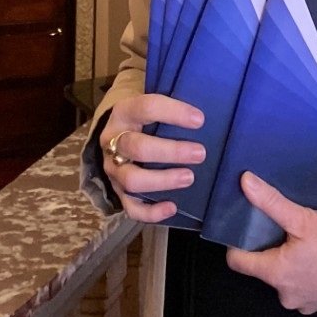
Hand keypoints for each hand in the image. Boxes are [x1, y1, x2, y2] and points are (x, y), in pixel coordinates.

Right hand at [98, 93, 204, 223]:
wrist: (115, 134)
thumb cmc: (143, 118)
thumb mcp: (150, 105)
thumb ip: (171, 108)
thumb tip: (203, 115)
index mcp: (124, 112)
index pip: (146, 108)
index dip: (173, 113)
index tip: (199, 120)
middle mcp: (113, 141)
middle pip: (137, 147)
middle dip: (171, 152)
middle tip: (200, 153)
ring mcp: (113, 169)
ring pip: (132, 179)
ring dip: (163, 180)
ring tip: (189, 177)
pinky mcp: (117, 192)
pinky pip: (130, 208)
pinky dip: (151, 212)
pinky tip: (172, 207)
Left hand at [225, 174, 316, 313]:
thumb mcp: (303, 219)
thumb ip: (272, 202)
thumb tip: (245, 182)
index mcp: (275, 274)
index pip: (237, 262)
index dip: (237, 242)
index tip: (244, 227)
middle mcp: (284, 294)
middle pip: (263, 267)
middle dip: (269, 248)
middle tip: (281, 227)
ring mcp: (302, 302)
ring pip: (283, 276)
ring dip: (289, 260)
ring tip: (302, 240)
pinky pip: (302, 285)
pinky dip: (305, 271)